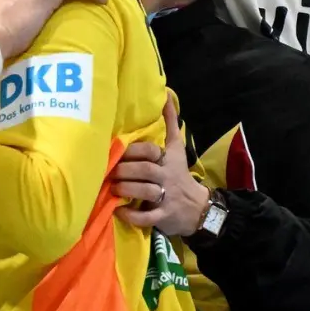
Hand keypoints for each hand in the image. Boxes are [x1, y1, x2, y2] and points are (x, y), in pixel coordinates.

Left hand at [113, 95, 208, 236]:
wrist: (199, 209)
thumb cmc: (180, 174)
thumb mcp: (177, 149)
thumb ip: (170, 124)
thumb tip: (166, 94)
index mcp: (168, 160)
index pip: (151, 151)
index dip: (134, 151)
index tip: (119, 151)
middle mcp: (168, 177)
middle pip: (146, 170)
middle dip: (125, 170)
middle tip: (110, 172)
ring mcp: (167, 198)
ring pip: (145, 192)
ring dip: (126, 189)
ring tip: (113, 188)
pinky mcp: (164, 217)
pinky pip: (147, 217)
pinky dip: (131, 215)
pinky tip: (118, 211)